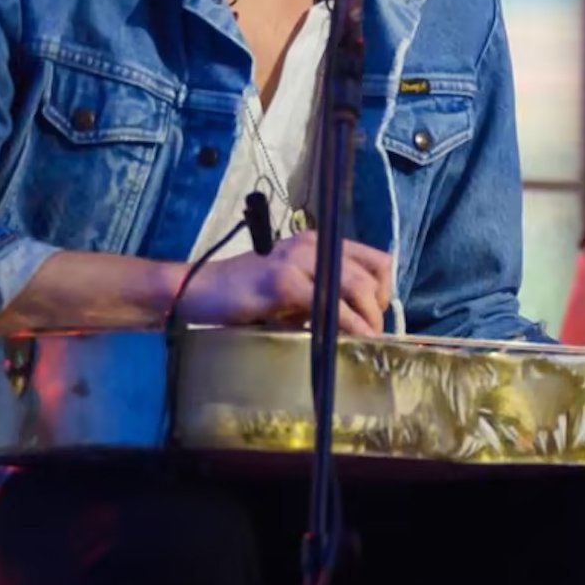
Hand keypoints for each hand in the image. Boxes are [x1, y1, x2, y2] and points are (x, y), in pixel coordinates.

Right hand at [175, 232, 391, 337]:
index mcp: (318, 243)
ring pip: (355, 285)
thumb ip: (323, 296)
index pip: (376, 260)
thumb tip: (359, 322)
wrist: (199, 291)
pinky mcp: (282, 281)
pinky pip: (327, 303)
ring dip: (367, 318)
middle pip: (370, 274)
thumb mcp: (294, 292)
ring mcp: (297, 260)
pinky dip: (345, 324)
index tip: (375, 317)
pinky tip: (347, 339)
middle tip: (371, 336)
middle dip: (377, 310)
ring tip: (365, 341)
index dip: (384, 291)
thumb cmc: (245, 296)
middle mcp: (312, 244)